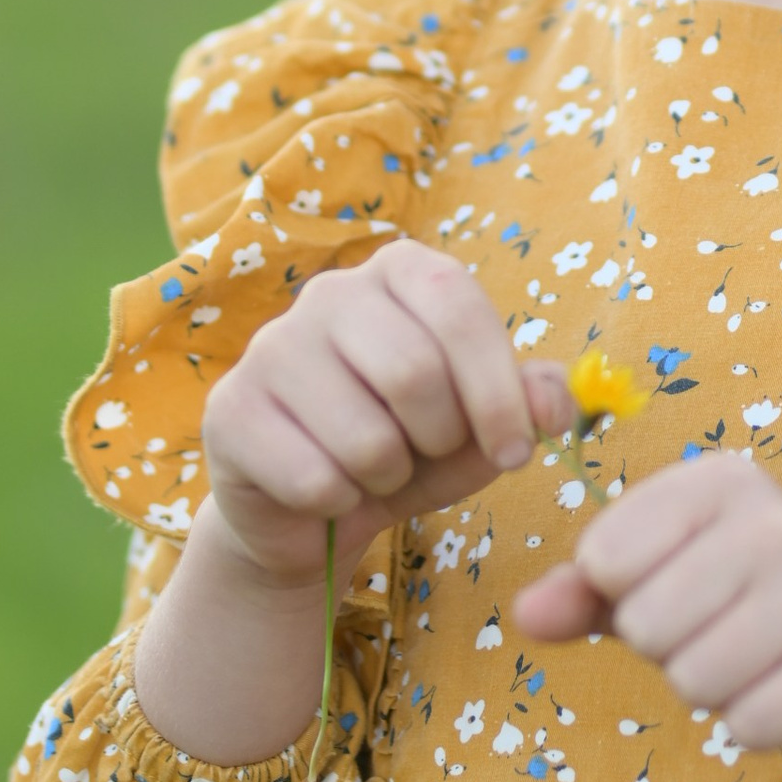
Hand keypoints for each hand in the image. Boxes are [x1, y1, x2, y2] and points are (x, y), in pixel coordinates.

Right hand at [199, 239, 570, 589]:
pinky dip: (339, 502)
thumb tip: (553, 404)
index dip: (497, 390)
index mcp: (399, 271)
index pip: (458, 307)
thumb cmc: (410, 448)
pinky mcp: (228, 410)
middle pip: (412, 371)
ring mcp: (269, 347)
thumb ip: (527, 404)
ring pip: (365, 435)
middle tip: (428, 454)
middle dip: (439, 438)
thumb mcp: (480, 428)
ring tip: (374, 469)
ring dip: (387, 476)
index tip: (519, 452)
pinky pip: (313, 478)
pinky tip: (326, 489)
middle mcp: (329, 293)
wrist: (314, 510)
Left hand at [514, 453, 781, 781]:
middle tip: (731, 638)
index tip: (686, 594)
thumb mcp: (669, 589)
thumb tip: (525, 615)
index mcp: (723, 480)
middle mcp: (777, 517)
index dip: (628, 599)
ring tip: (764, 666)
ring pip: (691, 678)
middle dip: (674, 652)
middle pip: (644, 624)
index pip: (603, 557)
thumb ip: (588, 594)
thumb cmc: (758, 623)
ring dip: (717, 693)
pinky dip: (759, 727)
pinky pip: (746, 722)